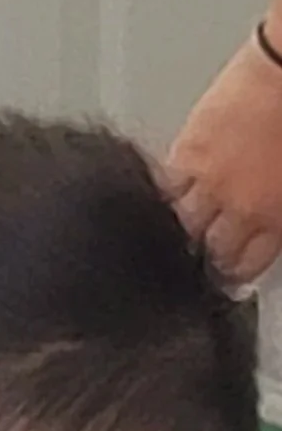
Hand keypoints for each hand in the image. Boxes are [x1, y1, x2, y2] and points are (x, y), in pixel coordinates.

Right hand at [168, 33, 281, 282]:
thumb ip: (277, 211)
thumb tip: (268, 229)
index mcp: (274, 212)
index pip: (246, 262)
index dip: (234, 276)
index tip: (228, 280)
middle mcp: (237, 203)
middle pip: (207, 250)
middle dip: (203, 262)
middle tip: (197, 267)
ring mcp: (207, 179)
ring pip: (180, 224)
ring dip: (177, 235)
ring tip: (173, 239)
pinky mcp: (185, 150)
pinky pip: (164, 188)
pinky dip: (162, 199)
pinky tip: (161, 203)